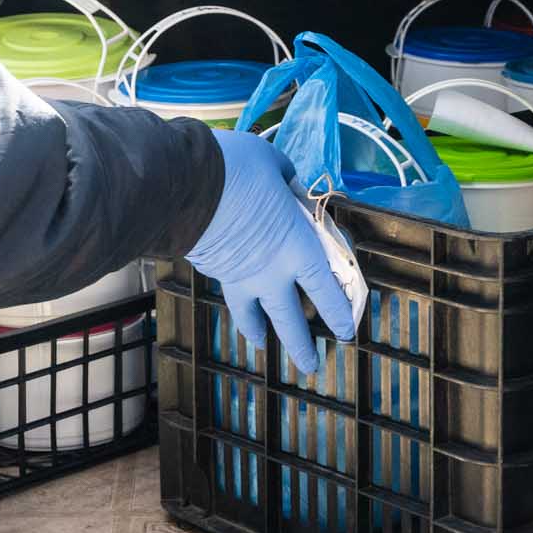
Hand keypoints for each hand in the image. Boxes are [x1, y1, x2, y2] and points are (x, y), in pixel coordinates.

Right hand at [185, 130, 356, 374]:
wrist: (186, 184)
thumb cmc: (239, 171)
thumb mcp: (276, 166)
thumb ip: (289, 181)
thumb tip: (289, 184)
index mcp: (298, 249)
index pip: (326, 290)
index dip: (339, 314)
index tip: (346, 331)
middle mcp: (271, 273)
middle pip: (291, 320)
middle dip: (301, 347)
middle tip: (311, 367)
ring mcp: (239, 277)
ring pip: (253, 318)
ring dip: (260, 334)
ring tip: (261, 345)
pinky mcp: (212, 271)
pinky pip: (229, 294)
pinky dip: (234, 303)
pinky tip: (233, 302)